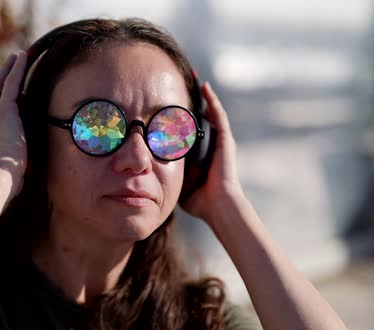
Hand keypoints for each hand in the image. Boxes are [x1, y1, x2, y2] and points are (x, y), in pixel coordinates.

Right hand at [0, 52, 27, 196]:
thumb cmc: (2, 184)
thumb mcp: (6, 173)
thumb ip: (11, 169)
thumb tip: (22, 178)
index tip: (1, 95)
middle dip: (0, 78)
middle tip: (8, 66)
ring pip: (1, 84)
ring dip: (9, 69)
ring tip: (18, 56)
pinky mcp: (5, 111)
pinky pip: (11, 83)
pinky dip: (17, 69)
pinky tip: (22, 56)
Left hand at [180, 82, 244, 225]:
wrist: (218, 207)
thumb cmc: (201, 201)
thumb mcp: (179, 184)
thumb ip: (167, 178)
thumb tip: (148, 176)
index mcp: (202, 154)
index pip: (190, 130)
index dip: (183, 116)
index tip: (171, 104)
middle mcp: (213, 145)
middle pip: (202, 117)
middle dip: (193, 101)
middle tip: (183, 82)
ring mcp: (220, 141)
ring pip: (211, 112)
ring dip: (203, 95)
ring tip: (194, 77)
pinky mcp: (225, 140)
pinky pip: (218, 115)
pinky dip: (212, 100)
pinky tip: (205, 87)